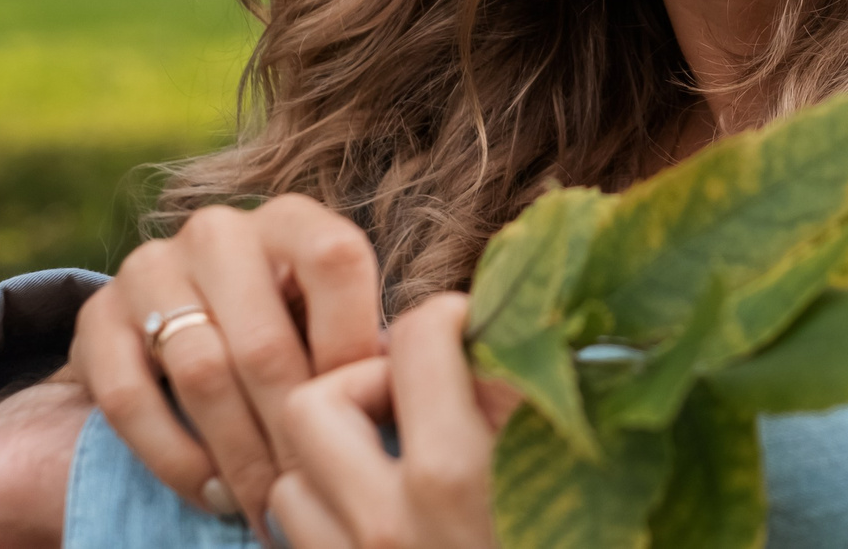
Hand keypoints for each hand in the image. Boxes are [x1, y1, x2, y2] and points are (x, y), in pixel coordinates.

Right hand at [72, 195, 386, 531]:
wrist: (168, 336)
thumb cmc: (286, 336)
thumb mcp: (328, 325)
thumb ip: (365, 348)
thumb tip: (409, 396)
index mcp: (292, 218)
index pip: (335, 259)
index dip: (351, 342)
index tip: (362, 412)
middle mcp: (219, 230)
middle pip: (264, 340)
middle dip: (293, 431)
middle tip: (312, 488)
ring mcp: (150, 267)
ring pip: (201, 374)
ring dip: (239, 455)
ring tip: (267, 504)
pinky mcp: (94, 315)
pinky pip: (132, 398)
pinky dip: (177, 458)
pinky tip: (212, 495)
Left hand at [266, 294, 514, 548]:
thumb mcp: (559, 464)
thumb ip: (516, 396)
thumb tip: (483, 329)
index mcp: (451, 475)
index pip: (415, 341)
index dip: (445, 319)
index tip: (466, 334)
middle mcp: (386, 523)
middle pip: (317, 402)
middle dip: (363, 383)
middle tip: (412, 398)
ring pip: (288, 479)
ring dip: (333, 462)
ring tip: (388, 464)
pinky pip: (292, 538)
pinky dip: (324, 516)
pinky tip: (371, 515)